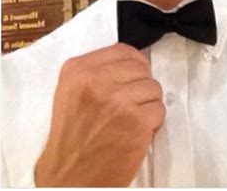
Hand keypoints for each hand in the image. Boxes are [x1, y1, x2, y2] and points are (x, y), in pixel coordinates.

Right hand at [34, 43, 164, 186]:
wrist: (68, 176)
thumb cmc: (70, 136)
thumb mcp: (70, 91)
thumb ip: (95, 70)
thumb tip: (130, 60)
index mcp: (78, 70)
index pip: (122, 51)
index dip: (134, 63)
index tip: (134, 74)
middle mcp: (96, 82)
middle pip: (141, 68)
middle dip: (141, 85)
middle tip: (130, 102)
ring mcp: (118, 101)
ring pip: (153, 88)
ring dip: (147, 104)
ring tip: (131, 118)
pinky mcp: (136, 123)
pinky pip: (159, 110)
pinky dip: (153, 122)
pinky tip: (135, 131)